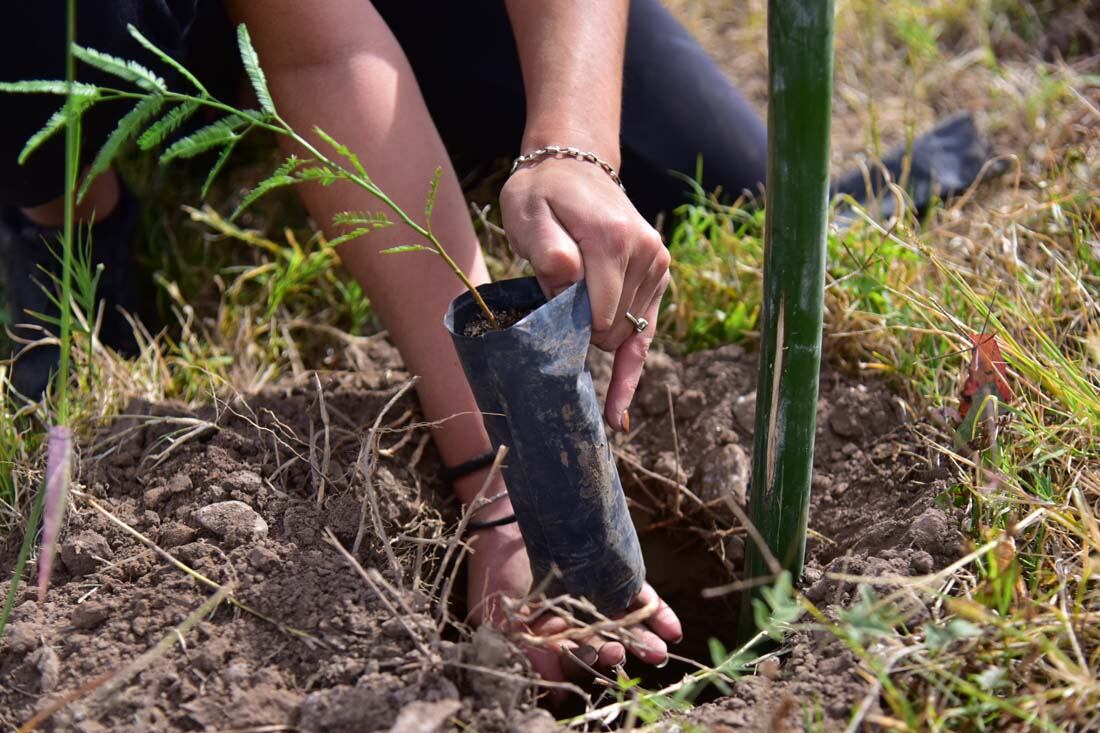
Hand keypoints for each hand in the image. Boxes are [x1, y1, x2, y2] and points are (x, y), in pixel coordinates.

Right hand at [466, 498, 682, 699]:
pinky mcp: (609, 574)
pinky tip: (672, 628)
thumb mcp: (499, 620)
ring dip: (645, 639)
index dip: (590, 662)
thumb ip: (528, 654)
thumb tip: (555, 692)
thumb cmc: (494, 573)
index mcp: (549, 641)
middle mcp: (575, 624)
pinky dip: (656, 613)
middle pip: (603, 645)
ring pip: (624, 624)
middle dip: (623, 652)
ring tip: (660, 650)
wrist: (501, 525)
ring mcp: (593, 599)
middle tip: (637, 654)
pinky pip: (637, 596)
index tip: (604, 652)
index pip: (574, 662)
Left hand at [500, 158, 670, 430]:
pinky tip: (617, 412)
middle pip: (614, 328)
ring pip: (629, 334)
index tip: (549, 331)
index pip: (597, 314)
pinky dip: (632, 372)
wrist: (573, 164)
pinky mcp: (658, 274)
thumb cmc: (542, 193)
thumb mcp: (529, 213)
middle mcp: (645, 252)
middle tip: (556, 319)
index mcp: (613, 240)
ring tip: (581, 355)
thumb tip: (569, 283)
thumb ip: (548, 249)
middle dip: (584, 336)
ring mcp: (656, 264)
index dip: (571, 331)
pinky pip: (646, 334)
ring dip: (604, 345)